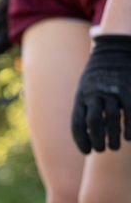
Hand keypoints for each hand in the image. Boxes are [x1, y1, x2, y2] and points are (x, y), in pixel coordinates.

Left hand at [71, 35, 130, 152]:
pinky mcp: (128, 89)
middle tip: (101, 150)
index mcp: (81, 97)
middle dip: (97, 140)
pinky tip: (129, 138)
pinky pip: (129, 111)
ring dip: (113, 137)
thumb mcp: (84, 90)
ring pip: (111, 118)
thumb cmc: (97, 77)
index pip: (77, 123)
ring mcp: (112, 91)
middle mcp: (94, 94)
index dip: (81, 140)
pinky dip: (129, 127)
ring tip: (115, 148)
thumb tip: (87, 134)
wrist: (113, 50)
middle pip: (93, 122)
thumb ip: (85, 109)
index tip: (86, 151)